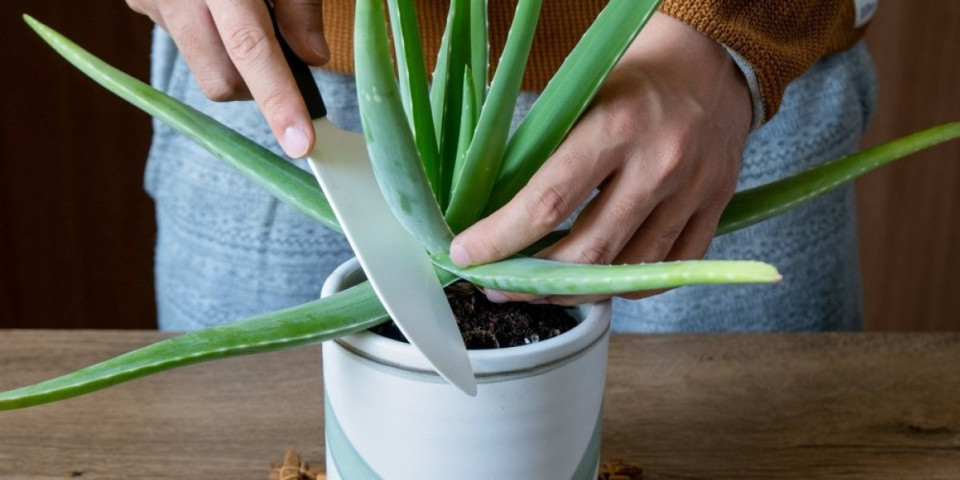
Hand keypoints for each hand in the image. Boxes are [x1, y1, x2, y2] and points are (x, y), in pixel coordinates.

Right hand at [126, 0, 327, 157]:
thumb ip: (301, 6)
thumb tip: (313, 60)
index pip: (252, 51)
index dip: (279, 102)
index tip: (301, 146)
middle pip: (222, 80)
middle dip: (259, 89)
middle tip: (290, 63)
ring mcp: (151, 0)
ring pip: (202, 67)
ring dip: (236, 62)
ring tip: (252, 18)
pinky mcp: (141, 1)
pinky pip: (185, 41)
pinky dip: (213, 37)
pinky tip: (220, 6)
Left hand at [449, 12, 751, 305]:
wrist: (709, 68)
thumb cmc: (632, 82)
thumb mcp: (579, 99)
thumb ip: (543, 157)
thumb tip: (493, 216)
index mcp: (616, 126)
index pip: (548, 202)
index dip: (501, 239)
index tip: (466, 257)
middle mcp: (658, 164)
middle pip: (588, 252)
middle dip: (533, 282)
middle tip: (499, 286)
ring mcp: (692, 192)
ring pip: (626, 273)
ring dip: (574, 292)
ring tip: (540, 288)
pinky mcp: (714, 211)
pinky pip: (665, 273)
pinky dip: (625, 285)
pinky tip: (597, 280)